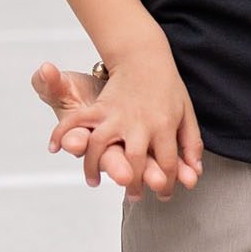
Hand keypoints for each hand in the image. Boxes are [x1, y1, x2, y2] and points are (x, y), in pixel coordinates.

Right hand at [30, 57, 202, 199]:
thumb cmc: (167, 87)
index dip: (168, 183)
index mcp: (164, 126)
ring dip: (93, 167)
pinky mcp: (99, 107)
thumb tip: (195, 172)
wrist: (145, 55)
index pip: (167, 163)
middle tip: (133, 195)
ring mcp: (116, 115)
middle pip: (134, 160)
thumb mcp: (186, 112)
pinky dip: (62, 132)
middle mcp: (138, 123)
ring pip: (101, 145)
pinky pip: (76, 120)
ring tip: (93, 181)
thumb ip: (191, 143)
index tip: (163, 193)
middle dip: (134, 183)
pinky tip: (55, 147)